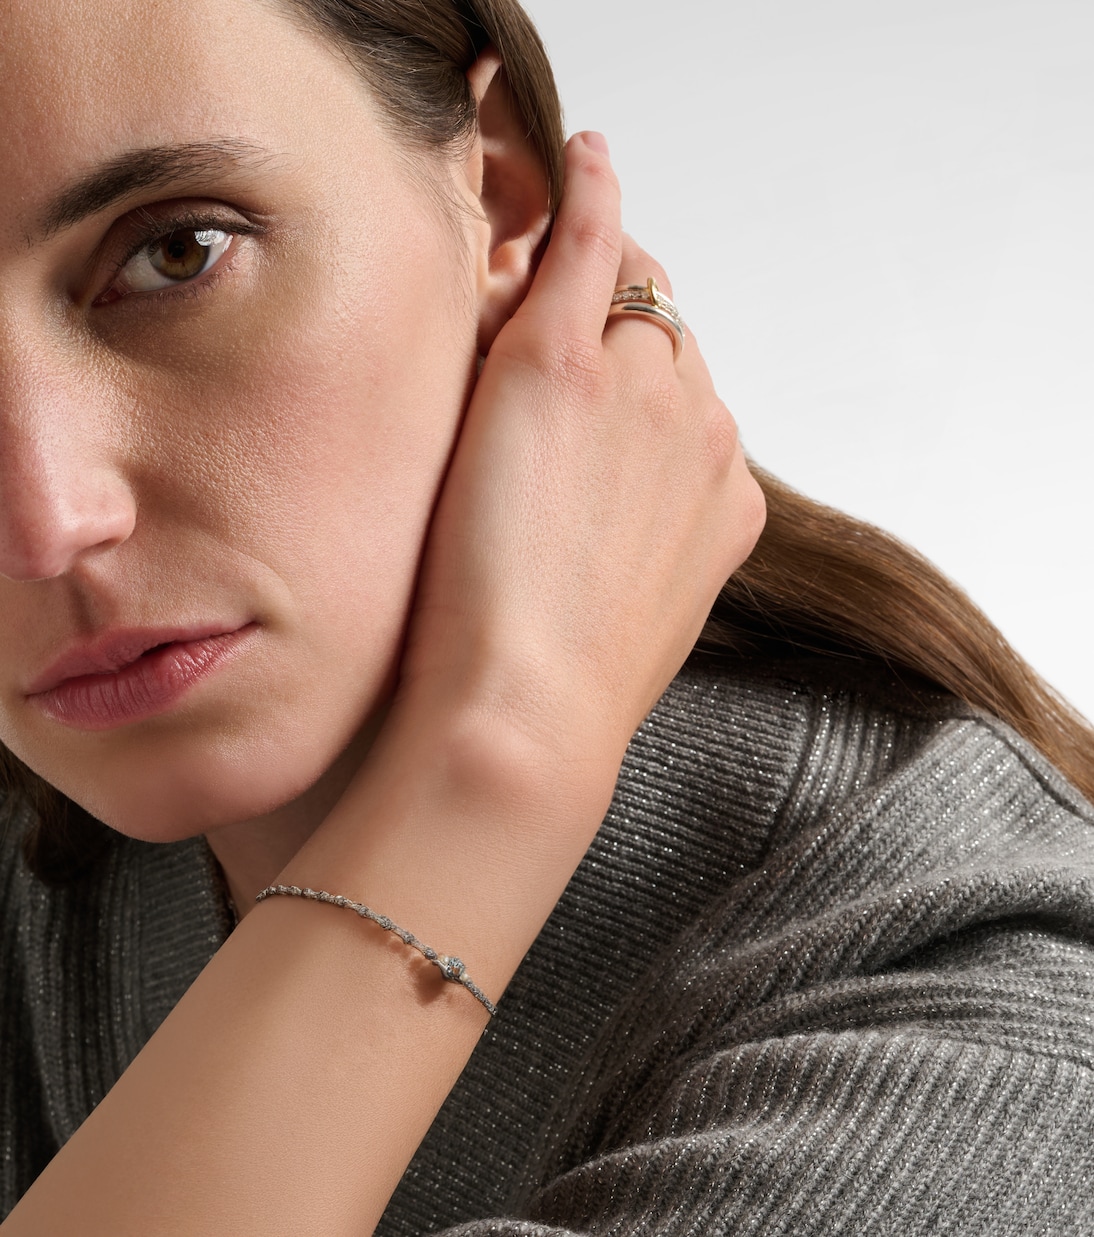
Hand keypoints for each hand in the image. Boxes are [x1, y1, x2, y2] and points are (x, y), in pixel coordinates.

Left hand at [394, 132, 764, 790]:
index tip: (597, 381)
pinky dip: (591, 195)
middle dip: (617, 328)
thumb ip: (634, 548)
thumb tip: (602, 519)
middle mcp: (704, 430)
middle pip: (667, 338)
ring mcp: (643, 391)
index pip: (688, 399)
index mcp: (723, 497)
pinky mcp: (563, 365)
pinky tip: (581, 155)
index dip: (638, 382)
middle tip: (555, 330)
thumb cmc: (561, 692)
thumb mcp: (625, 620)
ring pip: (626, 294)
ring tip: (531, 285)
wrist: (529, 720)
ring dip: (586, 283)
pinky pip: (596, 246)